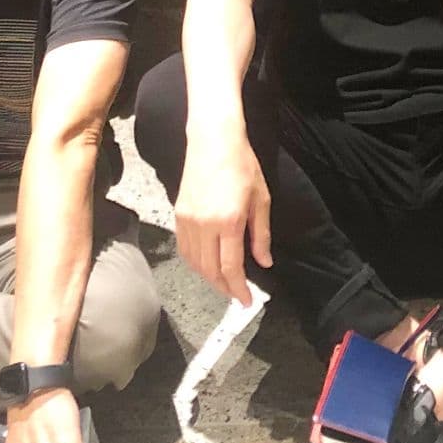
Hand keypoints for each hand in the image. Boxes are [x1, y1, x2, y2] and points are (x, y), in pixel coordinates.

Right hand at [175, 131, 272, 306]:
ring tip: (225, 282)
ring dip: (209, 278)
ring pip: (195, 263)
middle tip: (237, 295)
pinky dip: (196, 263)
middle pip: (210, 270)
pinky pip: (185, 250)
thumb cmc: (242, 165)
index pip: (230, 267)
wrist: (213, 141)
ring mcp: (188, 221)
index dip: (238, 289)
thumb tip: (264, 262)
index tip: (246, 301)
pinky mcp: (178, 215)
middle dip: (225, 288)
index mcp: (228, 221)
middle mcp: (204, 225)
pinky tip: (207, 264)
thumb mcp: (261, 199)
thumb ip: (261, 235)